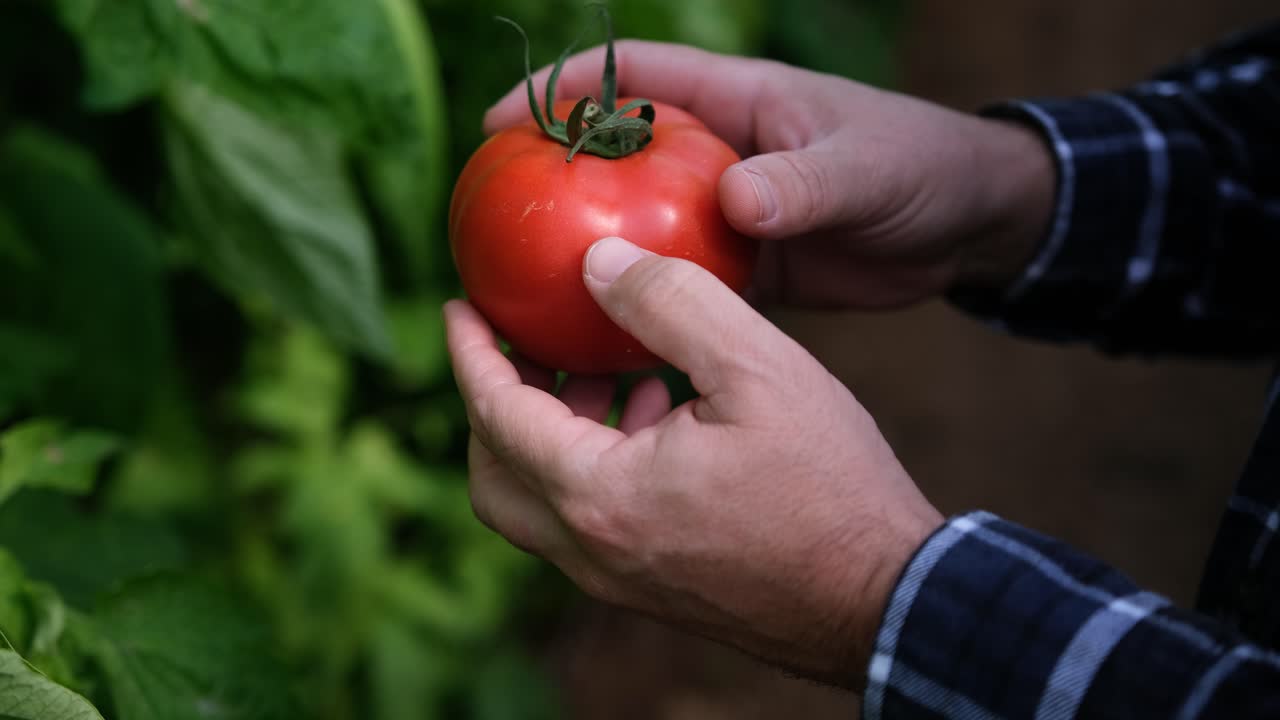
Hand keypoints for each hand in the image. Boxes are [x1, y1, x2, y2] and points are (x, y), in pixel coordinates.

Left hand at [445, 237, 942, 685]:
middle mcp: (593, 551)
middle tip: (528, 342)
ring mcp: (621, 579)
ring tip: (606, 365)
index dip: (471, 351)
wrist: (886, 597)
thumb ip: (669, 302)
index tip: (462, 304)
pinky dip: (594, 463)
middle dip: (497, 401)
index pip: (496, 415)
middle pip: (496, 473)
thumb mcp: (756, 368)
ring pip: (541, 504)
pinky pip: (591, 522)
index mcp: (599, 497)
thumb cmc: (829, 486)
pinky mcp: (654, 588)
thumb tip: (597, 261)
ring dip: (552, 431)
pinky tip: (656, 412)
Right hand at [485, 41, 1055, 309]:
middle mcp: (719, 156)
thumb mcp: (867, 169)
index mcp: (736, 105)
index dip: (562, 94)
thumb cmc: (922, 166)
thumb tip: (736, 205)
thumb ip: (805, 184)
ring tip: (528, 291)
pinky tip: (604, 337)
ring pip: (641, 226)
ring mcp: (726, 213)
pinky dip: (645, 303)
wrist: (966, 224)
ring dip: (593, 252)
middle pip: (617, 159)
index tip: (499, 124)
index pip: (632, 81)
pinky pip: (681, 282)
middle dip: (556, 181)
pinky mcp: (746, 266)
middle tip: (493, 224)